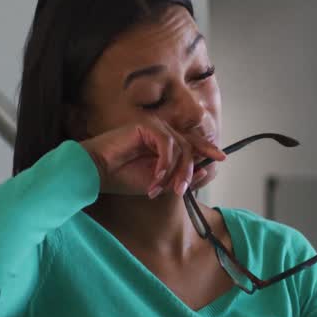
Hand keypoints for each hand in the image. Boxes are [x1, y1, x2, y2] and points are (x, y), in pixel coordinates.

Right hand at [80, 118, 225, 197]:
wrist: (96, 172)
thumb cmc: (121, 178)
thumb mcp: (157, 182)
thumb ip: (178, 176)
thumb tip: (204, 170)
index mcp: (164, 144)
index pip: (191, 143)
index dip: (207, 148)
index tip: (220, 158)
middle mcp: (161, 133)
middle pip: (190, 146)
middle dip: (189, 170)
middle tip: (181, 190)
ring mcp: (154, 127)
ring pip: (180, 147)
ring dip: (174, 171)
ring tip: (162, 188)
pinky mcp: (146, 126)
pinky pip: (167, 145)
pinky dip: (164, 164)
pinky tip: (155, 178)